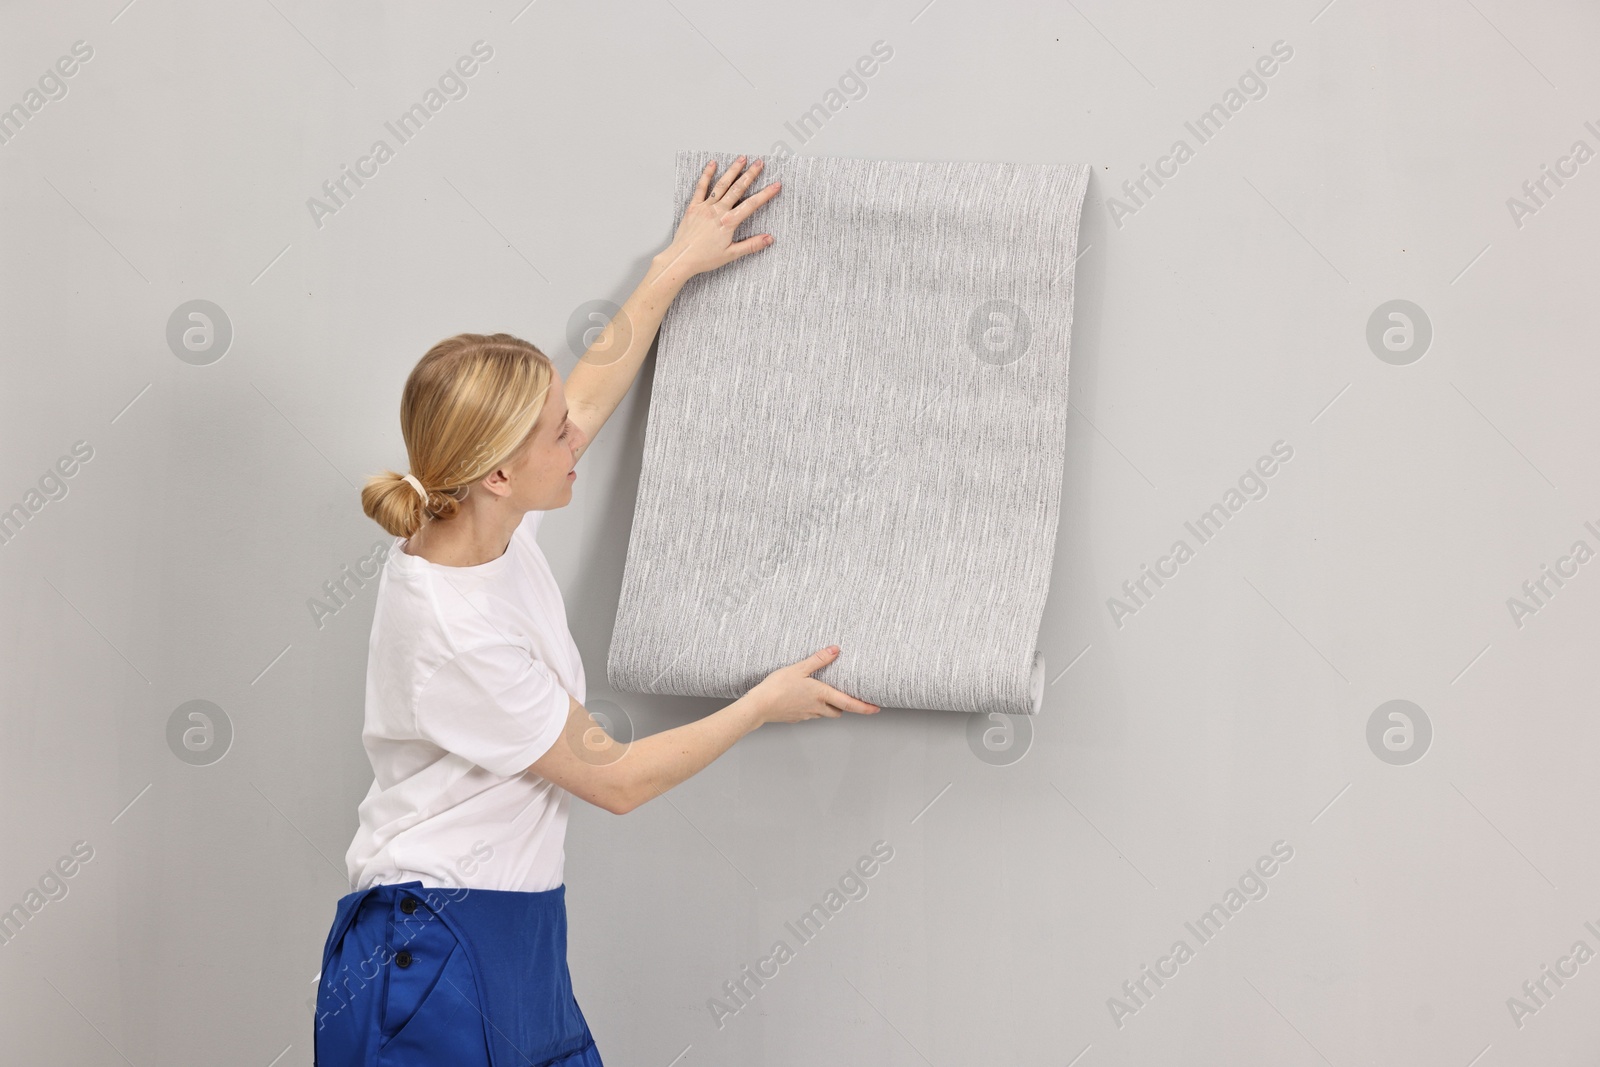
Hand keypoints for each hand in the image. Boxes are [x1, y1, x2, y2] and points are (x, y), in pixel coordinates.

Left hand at [656, 156, 780, 279]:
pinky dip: (706, 174)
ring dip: (732, 170)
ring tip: (741, 159)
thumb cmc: (705, 258)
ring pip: (721, 185)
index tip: (776, 185)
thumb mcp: (731, 254)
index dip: (766, 194)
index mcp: (728, 222)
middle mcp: (717, 211)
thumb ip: (751, 245)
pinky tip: (712, 164)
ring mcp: (705, 207)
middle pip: (737, 189)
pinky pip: (700, 187)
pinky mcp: (693, 207)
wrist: (681, 259)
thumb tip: (769, 239)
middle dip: (750, 174)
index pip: (752, 204)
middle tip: (760, 163)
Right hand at [744, 645, 880, 725]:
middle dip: (844, 706)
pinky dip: (812, 708)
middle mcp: (817, 707)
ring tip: (824, 696)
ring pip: (824, 713)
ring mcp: (806, 715)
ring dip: (828, 707)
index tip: (876, 708)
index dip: (864, 707)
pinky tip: (803, 699)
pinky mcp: (796, 718)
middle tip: (847, 698)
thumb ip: (819, 659)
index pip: (849, 704)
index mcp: (821, 694)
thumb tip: (836, 650)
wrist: (759, 706)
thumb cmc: (777, 686)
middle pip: (838, 711)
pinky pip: (810, 714)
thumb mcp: (799, 668)